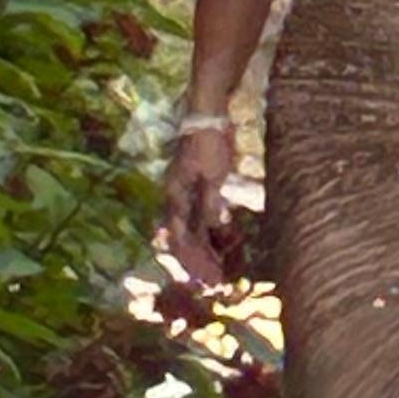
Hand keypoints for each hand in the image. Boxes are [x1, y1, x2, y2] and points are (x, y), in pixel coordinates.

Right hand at [162, 128, 235, 288]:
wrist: (207, 115)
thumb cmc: (210, 143)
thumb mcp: (214, 174)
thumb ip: (211, 201)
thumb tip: (216, 228)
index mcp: (176, 196)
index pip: (181, 237)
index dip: (194, 260)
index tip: (209, 278)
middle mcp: (177, 198)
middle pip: (184, 237)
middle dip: (198, 261)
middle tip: (215, 282)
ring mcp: (186, 192)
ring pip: (191, 229)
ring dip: (203, 250)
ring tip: (218, 268)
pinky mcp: (198, 186)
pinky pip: (200, 217)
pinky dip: (209, 233)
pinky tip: (221, 242)